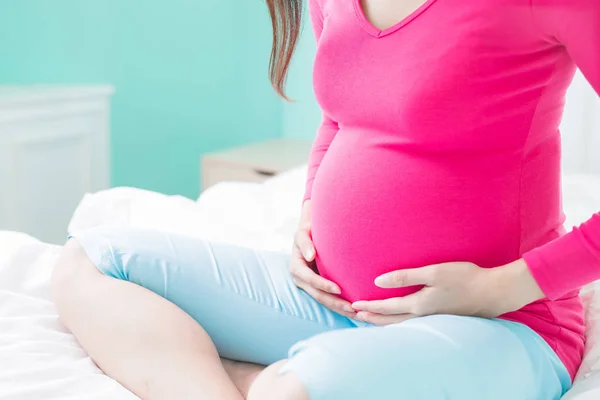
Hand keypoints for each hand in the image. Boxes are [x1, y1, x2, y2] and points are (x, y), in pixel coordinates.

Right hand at [290, 201, 355, 317]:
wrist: (308, 234)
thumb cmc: (307, 231)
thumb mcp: (302, 233)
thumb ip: (304, 242)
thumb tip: (310, 256)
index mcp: (296, 267)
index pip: (309, 279)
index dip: (323, 285)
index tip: (338, 289)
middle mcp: (301, 279)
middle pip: (318, 295)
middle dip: (335, 303)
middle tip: (352, 308)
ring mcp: (308, 286)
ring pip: (324, 301)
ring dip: (339, 309)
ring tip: (357, 314)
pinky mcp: (317, 288)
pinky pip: (328, 299)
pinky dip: (340, 306)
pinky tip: (355, 311)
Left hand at [352, 260, 544, 325]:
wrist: (493, 292)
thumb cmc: (464, 278)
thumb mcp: (432, 272)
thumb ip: (405, 277)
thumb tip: (378, 281)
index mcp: (418, 305)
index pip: (387, 308)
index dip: (369, 306)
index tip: (354, 305)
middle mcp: (423, 315)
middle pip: (391, 321)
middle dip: (372, 318)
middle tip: (356, 316)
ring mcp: (433, 318)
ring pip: (401, 324)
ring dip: (384, 322)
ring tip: (372, 319)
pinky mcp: (442, 316)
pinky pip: (413, 323)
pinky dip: (399, 321)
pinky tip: (400, 317)